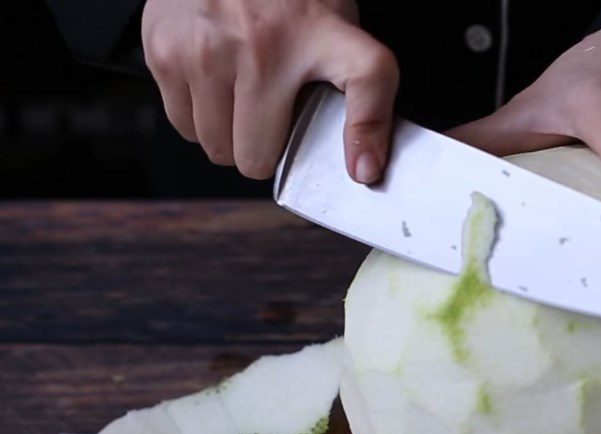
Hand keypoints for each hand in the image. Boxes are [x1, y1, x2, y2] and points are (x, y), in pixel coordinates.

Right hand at [141, 0, 397, 182]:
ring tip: (241, 95)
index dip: (366, 132)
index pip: (366, 80)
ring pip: (217, 149)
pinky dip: (198, 116)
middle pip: (256, 159)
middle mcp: (262, 44)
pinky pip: (184, 125)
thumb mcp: (337, 27)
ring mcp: (207, 50)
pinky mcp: (166, 51)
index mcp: (320, 34)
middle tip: (270, 113)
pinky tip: (213, 81)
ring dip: (228, 135)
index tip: (363, 169)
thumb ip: (361, 94)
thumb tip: (364, 171)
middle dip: (263, 148)